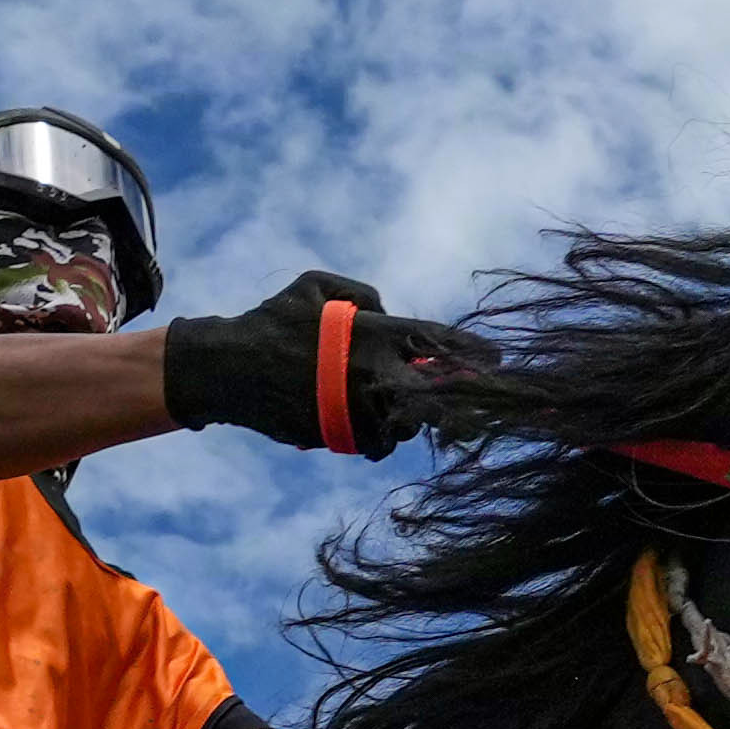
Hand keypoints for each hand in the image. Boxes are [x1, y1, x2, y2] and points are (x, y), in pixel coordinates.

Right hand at [158, 266, 464, 456]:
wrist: (229, 369)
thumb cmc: (273, 320)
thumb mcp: (315, 285)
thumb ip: (362, 293)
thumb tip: (389, 312)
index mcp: (373, 332)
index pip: (439, 341)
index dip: (474, 352)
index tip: (499, 360)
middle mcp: (373, 373)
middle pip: (437, 393)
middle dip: (458, 398)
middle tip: (471, 401)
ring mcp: (358, 408)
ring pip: (408, 424)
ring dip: (412, 418)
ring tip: (395, 405)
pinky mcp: (340, 436)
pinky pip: (378, 443)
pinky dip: (380, 437)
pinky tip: (372, 425)